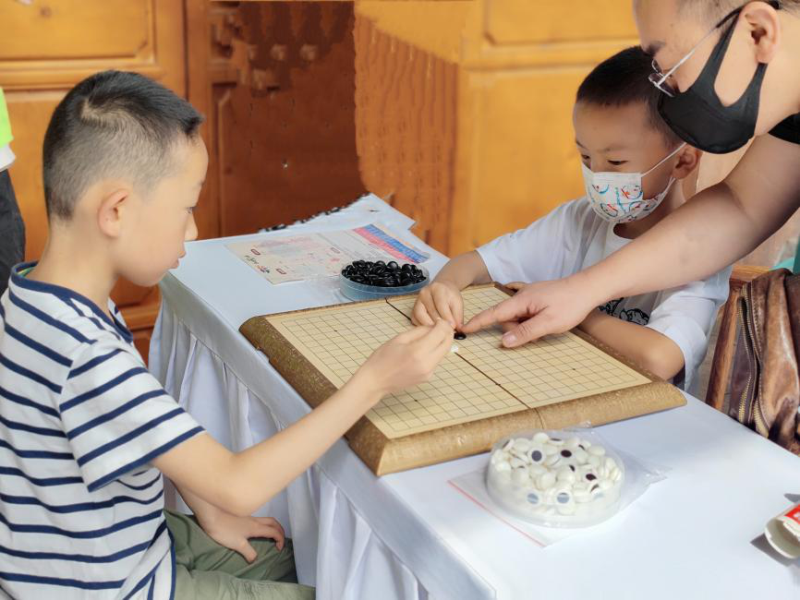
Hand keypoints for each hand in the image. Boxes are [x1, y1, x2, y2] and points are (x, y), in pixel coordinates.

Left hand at [196, 510, 285, 562]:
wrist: (211, 514)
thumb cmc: (224, 529)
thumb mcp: (237, 544)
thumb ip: (248, 552)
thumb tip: (255, 559)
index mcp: (256, 528)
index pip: (275, 532)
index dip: (280, 540)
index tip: (278, 549)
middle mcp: (255, 520)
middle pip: (274, 522)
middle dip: (280, 531)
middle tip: (280, 540)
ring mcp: (249, 517)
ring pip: (267, 520)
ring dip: (273, 527)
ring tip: (270, 536)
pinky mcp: (242, 516)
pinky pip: (259, 520)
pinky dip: (264, 525)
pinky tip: (255, 531)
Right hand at [358, 319, 453, 394]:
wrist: (376, 381)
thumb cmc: (382, 358)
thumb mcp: (399, 339)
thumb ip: (419, 331)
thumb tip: (433, 327)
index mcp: (418, 351)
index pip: (440, 334)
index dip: (443, 325)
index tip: (440, 321)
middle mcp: (427, 363)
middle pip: (447, 344)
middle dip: (447, 333)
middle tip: (442, 326)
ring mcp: (428, 372)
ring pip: (444, 353)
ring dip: (442, 342)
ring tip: (432, 335)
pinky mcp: (428, 377)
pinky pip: (437, 360)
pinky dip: (436, 352)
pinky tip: (426, 348)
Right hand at [412, 281, 463, 327]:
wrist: (442, 289)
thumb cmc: (450, 297)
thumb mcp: (458, 303)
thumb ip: (458, 316)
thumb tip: (457, 329)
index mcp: (437, 288)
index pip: (441, 304)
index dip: (447, 317)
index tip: (453, 327)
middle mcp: (425, 293)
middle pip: (431, 311)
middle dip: (440, 324)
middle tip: (447, 331)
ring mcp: (417, 301)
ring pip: (421, 316)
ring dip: (430, 326)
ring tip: (439, 331)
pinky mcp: (413, 308)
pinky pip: (415, 320)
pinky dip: (423, 326)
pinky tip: (431, 329)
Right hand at [462, 275, 598, 347]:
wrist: (589, 288)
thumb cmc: (570, 304)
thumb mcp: (548, 323)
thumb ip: (525, 333)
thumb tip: (504, 342)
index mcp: (521, 301)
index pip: (493, 314)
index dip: (478, 322)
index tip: (463, 329)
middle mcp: (521, 297)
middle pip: (507, 319)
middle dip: (515, 331)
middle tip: (537, 333)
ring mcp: (529, 297)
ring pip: (517, 318)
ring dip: (525, 327)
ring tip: (546, 327)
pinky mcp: (537, 299)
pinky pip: (525, 313)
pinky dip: (529, 321)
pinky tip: (541, 321)